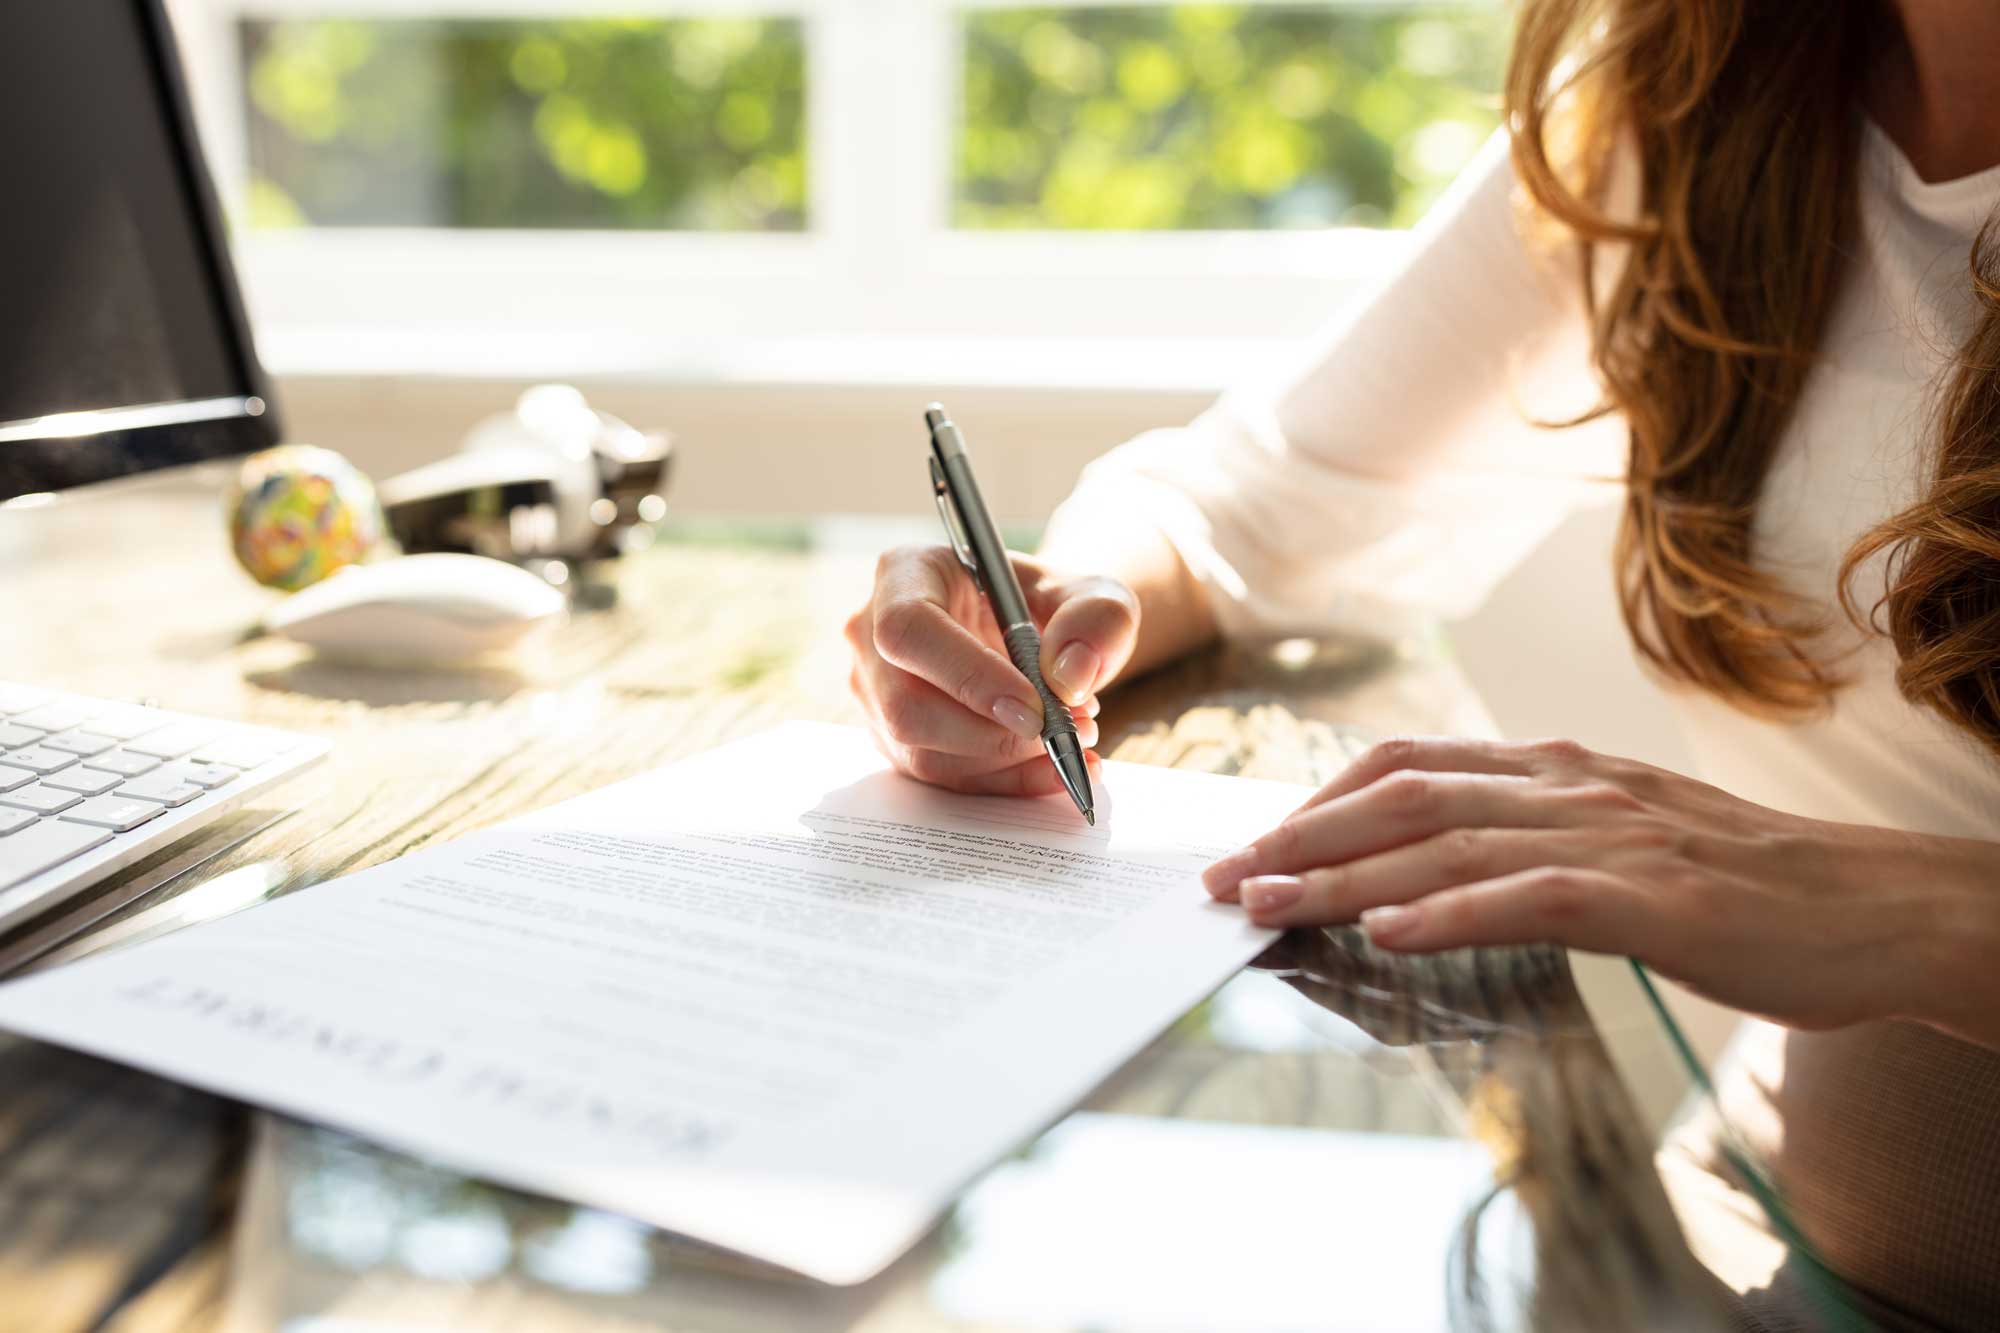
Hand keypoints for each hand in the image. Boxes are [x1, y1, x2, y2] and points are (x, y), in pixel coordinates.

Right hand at [845, 544, 1138, 795]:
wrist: (1037, 633)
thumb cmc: (1051, 603)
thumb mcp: (1091, 592)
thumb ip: (1096, 619)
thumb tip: (1070, 677)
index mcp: (905, 574)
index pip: (910, 630)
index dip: (967, 676)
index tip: (1034, 708)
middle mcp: (872, 635)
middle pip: (906, 706)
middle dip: (992, 735)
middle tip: (1064, 731)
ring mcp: (876, 693)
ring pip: (922, 753)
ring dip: (1004, 762)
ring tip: (1069, 741)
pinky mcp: (894, 739)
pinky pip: (942, 778)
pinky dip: (1004, 782)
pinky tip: (1052, 768)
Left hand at [1201, 736, 1999, 1034]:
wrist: (1871, 906)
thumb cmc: (1739, 884)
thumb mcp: (1619, 834)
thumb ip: (1530, 833)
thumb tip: (1431, 861)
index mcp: (1556, 770)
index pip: (1408, 767)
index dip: (1320, 799)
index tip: (1256, 839)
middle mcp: (1568, 787)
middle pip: (1403, 801)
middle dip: (1302, 837)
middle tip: (1226, 878)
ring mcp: (1610, 838)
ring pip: (1447, 847)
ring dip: (1345, 878)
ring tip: (1269, 903)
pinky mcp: (1653, 899)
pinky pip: (1532, 900)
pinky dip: (1451, 914)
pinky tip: (1388, 932)